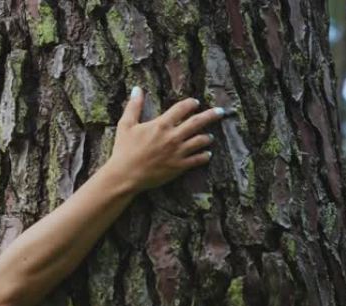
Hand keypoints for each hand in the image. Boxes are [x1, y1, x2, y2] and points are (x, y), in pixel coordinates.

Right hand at [105, 86, 224, 191]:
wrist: (125, 175)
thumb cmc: (123, 150)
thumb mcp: (126, 125)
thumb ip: (134, 106)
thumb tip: (137, 89)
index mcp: (161, 125)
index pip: (181, 108)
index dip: (190, 103)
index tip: (195, 102)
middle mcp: (173, 137)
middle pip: (197, 122)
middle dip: (211, 115)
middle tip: (221, 111)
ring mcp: (178, 152)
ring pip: (200, 141)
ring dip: (207, 137)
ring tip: (211, 136)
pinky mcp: (179, 167)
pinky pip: (197, 160)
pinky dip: (204, 156)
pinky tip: (207, 154)